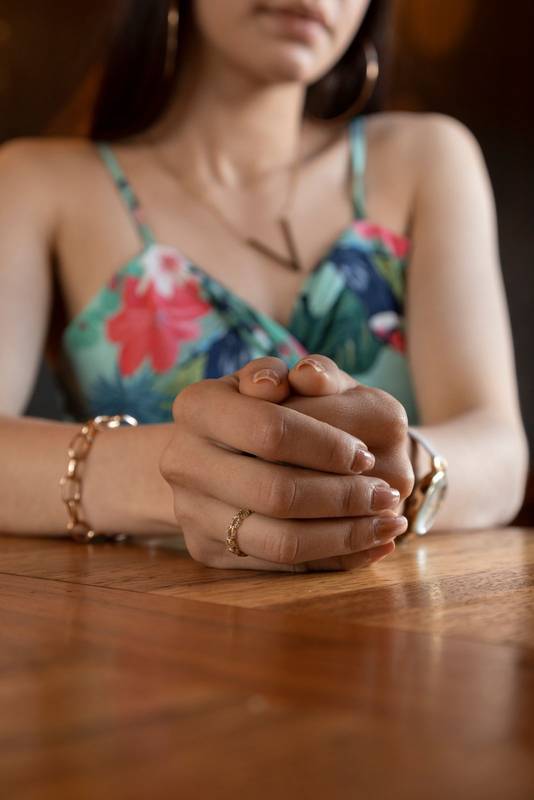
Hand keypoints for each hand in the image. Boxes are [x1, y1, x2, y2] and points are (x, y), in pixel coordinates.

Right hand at [160, 357, 411, 571]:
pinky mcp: (208, 551)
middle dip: (344, 497)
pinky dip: (333, 559)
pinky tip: (369, 546)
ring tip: (389, 526)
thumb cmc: (272, 407)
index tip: (366, 456)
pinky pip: (279, 568)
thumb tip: (310, 378)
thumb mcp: (298, 380)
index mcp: (198, 405)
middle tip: (387, 496)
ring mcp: (190, 510)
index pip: (271, 432)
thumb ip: (313, 372)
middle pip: (276, 492)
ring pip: (280, 542)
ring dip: (346, 537)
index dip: (327, 448)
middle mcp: (182, 458)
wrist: (218, 450)